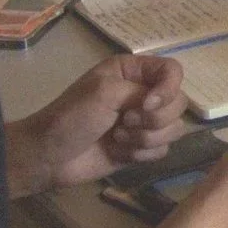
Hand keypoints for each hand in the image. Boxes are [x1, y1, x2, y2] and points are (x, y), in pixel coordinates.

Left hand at [13, 55, 185, 192]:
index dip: (168, 89)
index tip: (147, 104)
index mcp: (132, 72)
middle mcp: (142, 94)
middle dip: (153, 119)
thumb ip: (140, 90)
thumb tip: (160, 106)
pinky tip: (119, 152)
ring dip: (146, 138)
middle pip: (178, 103)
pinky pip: (163, 150)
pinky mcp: (141, 147)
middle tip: (124, 122)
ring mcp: (143, 122)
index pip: (172, 71)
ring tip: (118, 138)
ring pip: (174, 129)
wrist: (50, 156)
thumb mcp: (103, 92)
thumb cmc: (71, 117)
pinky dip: (142, 154)